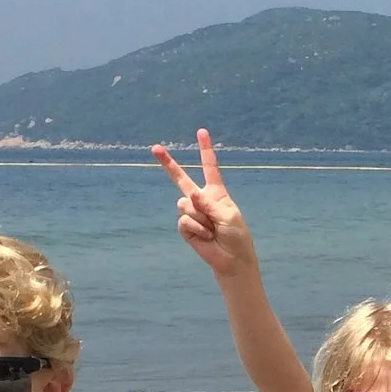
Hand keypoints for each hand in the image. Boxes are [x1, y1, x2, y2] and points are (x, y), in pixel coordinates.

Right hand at [152, 129, 258, 276]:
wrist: (231, 260)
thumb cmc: (236, 236)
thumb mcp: (228, 216)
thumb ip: (209, 203)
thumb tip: (190, 195)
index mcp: (216, 192)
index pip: (209, 167)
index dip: (205, 150)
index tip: (202, 132)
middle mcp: (200, 199)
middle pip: (181, 179)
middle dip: (168, 163)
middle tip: (155, 148)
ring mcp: (191, 212)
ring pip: (186, 205)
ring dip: (202, 218)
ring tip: (213, 230)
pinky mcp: (185, 227)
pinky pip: (185, 221)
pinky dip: (197, 229)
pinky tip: (206, 237)